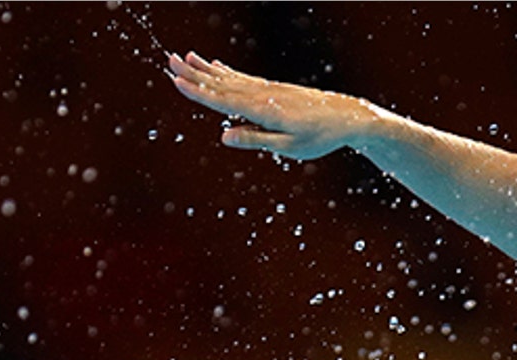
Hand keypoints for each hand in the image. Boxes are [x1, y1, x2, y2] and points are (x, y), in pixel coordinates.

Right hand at [168, 51, 367, 160]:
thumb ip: (255, 139)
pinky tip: (216, 65)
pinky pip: (243, 78)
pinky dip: (226, 71)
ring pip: (230, 77)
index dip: (197, 92)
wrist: (347, 116)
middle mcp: (262, 95)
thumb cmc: (319, 137)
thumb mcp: (288, 146)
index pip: (222, 100)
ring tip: (185, 57)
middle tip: (170, 61)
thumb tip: (224, 136)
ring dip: (206, 68)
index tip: (176, 81)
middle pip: (221, 84)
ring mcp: (268, 89)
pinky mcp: (274, 89)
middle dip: (194, 73)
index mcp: (262, 110)